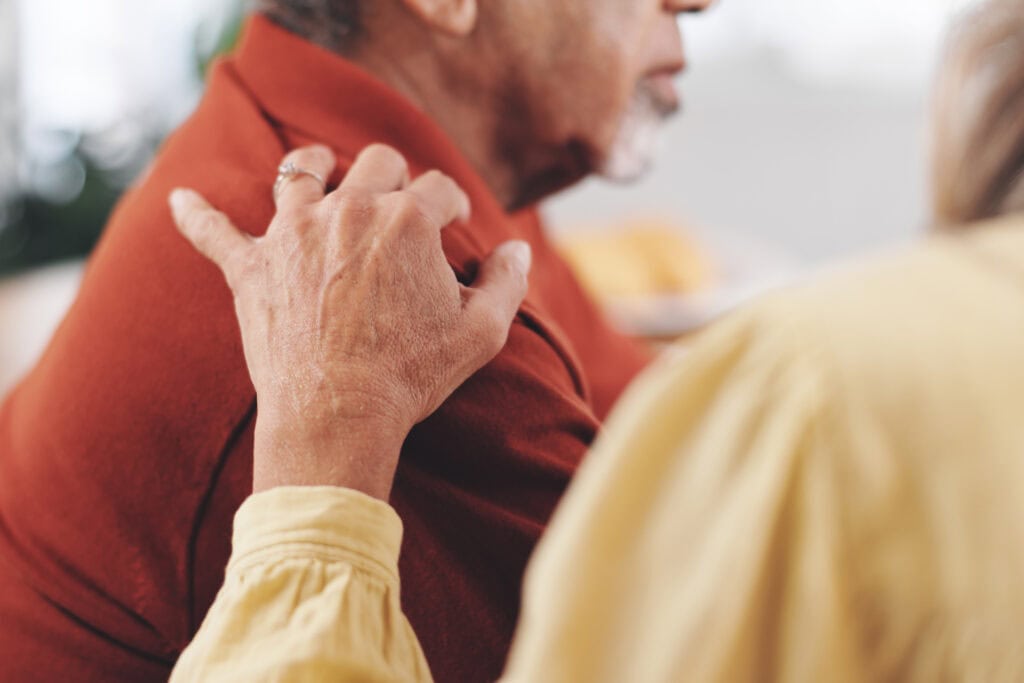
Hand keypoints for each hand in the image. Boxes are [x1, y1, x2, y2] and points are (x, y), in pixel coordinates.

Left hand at [169, 143, 530, 499]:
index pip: (438, 189)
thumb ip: (507, 282)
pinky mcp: (251, 269)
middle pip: (375, 162)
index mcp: (407, 221)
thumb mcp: (481, 333)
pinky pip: (214, 233)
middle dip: (394, 176)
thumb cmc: (411, 375)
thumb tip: (517, 249)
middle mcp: (349, 211)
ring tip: (318, 163)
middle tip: (399, 201)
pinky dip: (196, 216)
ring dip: (314, 164)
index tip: (454, 224)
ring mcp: (292, 235)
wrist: (336, 416)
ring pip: (299, 171)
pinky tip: (180, 200)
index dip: (452, 206)